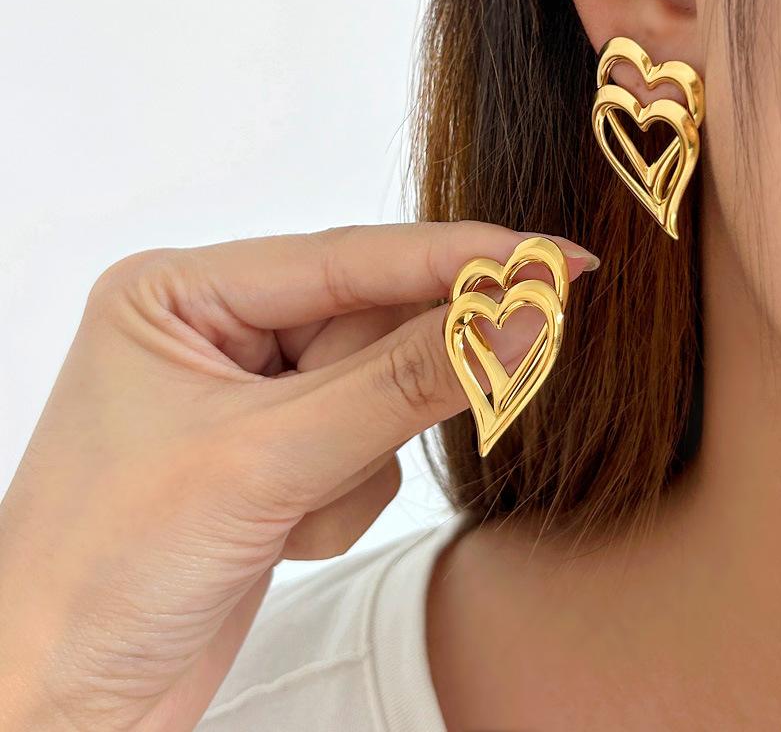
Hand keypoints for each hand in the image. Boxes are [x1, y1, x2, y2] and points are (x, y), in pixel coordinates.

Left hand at [0, 221, 597, 731]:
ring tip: (283, 512)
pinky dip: (345, 496)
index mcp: (180, 293)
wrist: (63, 707)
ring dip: (357, 460)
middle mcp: (217, 331)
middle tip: (442, 404)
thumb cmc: (107, 573)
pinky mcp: (276, 455)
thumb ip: (406, 382)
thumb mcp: (267, 462)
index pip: (346, 258)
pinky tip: (280, 534)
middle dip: (396, 385)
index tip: (552, 258)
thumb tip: (518, 313)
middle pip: (369, 324)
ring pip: (378, 391)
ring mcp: (250, 396)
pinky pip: (367, 447)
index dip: (457, 258)